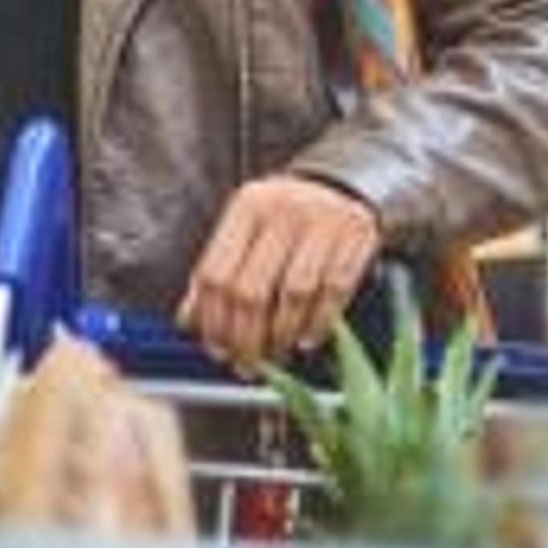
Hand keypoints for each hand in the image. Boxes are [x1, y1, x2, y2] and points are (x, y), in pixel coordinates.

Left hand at [176, 175, 382, 370]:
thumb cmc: (283, 217)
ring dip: (281, 335)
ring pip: (294, 295)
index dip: (213, 320)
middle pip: (252, 290)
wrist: (340, 185)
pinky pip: (334, 291)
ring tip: (274, 354)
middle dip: (245, 338)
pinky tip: (306, 338)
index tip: (215, 347)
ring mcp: (323, 221)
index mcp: (247, 207)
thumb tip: (190, 320)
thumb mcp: (245, 230)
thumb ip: (218, 270)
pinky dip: (318, 323)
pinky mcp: (357, 236)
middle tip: (244, 362)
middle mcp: (282, 210)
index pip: (217, 273)